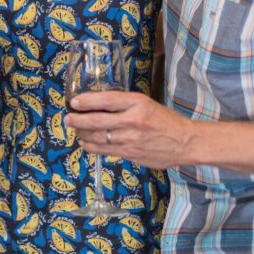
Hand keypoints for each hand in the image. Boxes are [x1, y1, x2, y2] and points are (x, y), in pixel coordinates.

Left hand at [65, 91, 194, 169]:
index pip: (107, 100)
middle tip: (68, 118)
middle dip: (77, 120)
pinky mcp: (130, 154)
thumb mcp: (146, 104)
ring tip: (74, 128)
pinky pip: (104, 150)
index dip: (87, 101)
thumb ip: (124, 104)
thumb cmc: (166, 121)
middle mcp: (133, 120)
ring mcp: (130, 139)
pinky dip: (90, 146)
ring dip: (81, 133)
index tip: (74, 101)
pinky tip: (85, 142)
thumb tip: (97, 104)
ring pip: (97, 137)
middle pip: (97, 121)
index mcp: (138, 103)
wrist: (186, 142)